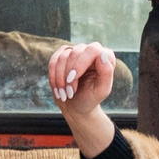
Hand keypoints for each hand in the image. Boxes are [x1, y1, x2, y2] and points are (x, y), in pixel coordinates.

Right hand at [46, 42, 118, 156]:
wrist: (77, 108)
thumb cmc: (91, 101)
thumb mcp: (101, 91)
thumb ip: (106, 73)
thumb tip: (104, 55)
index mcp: (105, 57)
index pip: (93, 50)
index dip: (80, 64)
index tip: (73, 81)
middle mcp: (92, 51)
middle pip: (76, 51)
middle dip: (68, 73)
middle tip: (68, 93)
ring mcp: (76, 52)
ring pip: (63, 56)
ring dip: (59, 77)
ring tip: (63, 94)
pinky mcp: (63, 56)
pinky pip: (54, 59)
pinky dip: (53, 74)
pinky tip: (57, 88)